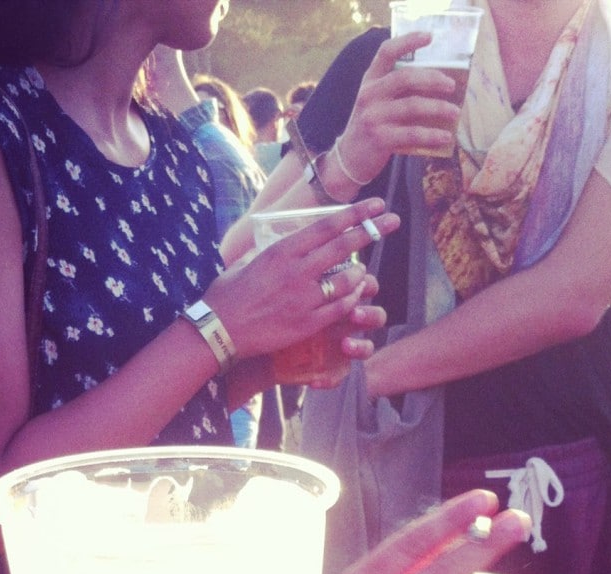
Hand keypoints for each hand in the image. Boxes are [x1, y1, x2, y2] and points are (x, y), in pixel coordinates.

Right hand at [205, 198, 396, 363]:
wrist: (218, 330)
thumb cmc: (227, 295)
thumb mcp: (248, 262)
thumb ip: (273, 252)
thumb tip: (287, 243)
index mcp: (281, 251)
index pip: (327, 226)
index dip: (355, 214)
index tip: (376, 205)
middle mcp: (296, 271)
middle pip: (344, 246)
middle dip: (373, 230)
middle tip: (393, 220)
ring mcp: (303, 299)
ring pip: (347, 280)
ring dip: (360, 273)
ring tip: (364, 271)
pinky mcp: (306, 324)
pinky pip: (339, 309)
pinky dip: (351, 300)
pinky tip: (354, 295)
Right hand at [333, 34, 462, 183]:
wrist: (348, 160)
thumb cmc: (370, 128)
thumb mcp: (375, 102)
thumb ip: (395, 90)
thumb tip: (436, 84)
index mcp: (369, 81)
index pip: (386, 52)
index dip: (408, 41)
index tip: (429, 37)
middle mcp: (369, 95)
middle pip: (405, 77)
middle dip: (433, 79)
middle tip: (451, 85)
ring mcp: (373, 117)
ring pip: (413, 106)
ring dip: (438, 108)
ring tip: (454, 112)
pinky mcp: (380, 139)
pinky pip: (412, 134)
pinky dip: (432, 135)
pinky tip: (445, 136)